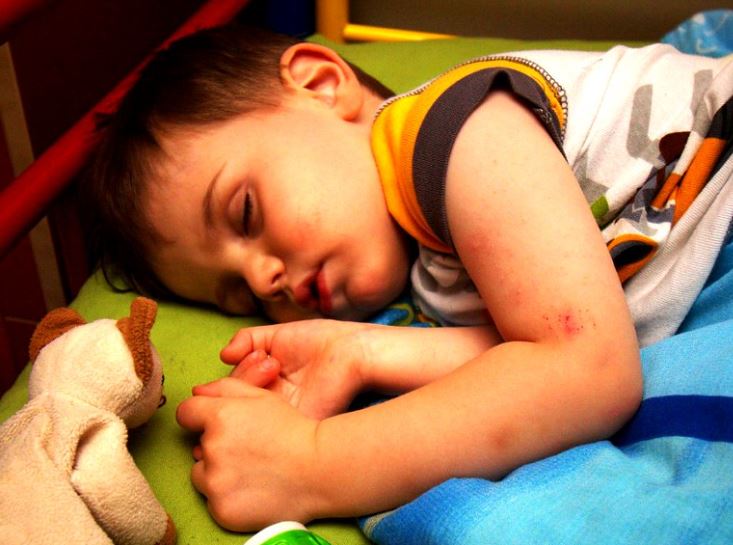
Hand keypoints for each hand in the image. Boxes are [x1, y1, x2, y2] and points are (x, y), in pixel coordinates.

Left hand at [176, 378, 323, 530]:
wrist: (319, 469)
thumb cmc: (293, 430)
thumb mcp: (263, 397)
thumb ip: (226, 387)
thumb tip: (197, 391)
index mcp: (220, 416)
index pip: (186, 413)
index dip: (201, 417)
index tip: (216, 425)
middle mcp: (212, 448)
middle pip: (197, 446)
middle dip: (216, 446)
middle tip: (248, 449)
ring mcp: (216, 482)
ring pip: (202, 475)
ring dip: (218, 472)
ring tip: (252, 470)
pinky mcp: (222, 509)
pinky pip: (213, 500)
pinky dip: (228, 496)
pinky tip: (253, 489)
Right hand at [221, 319, 370, 418]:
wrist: (350, 350)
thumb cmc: (319, 341)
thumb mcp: (274, 337)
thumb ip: (246, 341)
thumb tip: (223, 355)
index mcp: (266, 387)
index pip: (235, 389)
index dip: (236, 373)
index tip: (250, 354)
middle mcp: (271, 406)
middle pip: (234, 403)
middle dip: (243, 377)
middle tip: (267, 359)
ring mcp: (281, 418)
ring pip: (244, 412)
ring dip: (251, 381)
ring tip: (274, 364)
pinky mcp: (293, 425)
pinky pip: (263, 423)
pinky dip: (259, 397)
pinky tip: (274, 374)